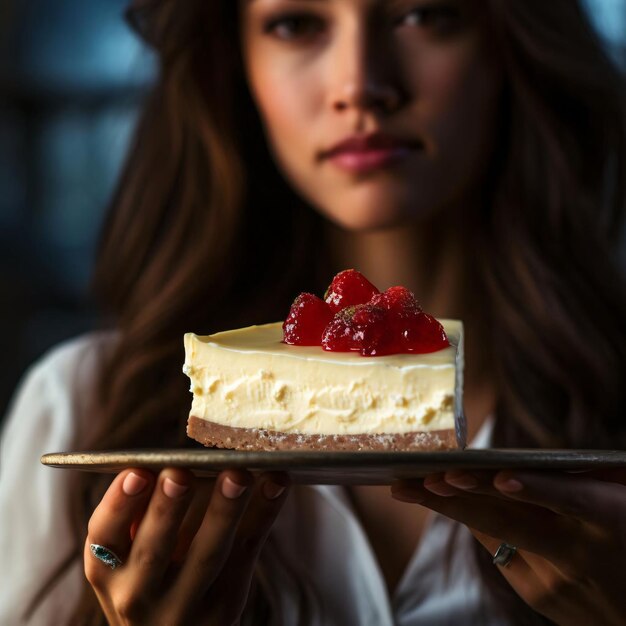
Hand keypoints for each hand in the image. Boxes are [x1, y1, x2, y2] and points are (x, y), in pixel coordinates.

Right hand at [85, 467, 289, 624]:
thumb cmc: (151, 575)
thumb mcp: (130, 554)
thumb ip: (146, 511)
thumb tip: (176, 456)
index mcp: (108, 568)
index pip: (104, 535)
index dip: (119, 503)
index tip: (138, 471)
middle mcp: (137, 594)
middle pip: (153, 551)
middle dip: (168, 509)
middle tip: (181, 473)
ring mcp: (183, 606)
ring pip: (206, 555)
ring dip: (224, 511)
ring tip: (237, 475)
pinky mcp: (224, 604)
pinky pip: (246, 552)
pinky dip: (263, 513)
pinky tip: (276, 483)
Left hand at [391, 468, 625, 625]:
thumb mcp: (623, 502)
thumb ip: (587, 481)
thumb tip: (536, 463)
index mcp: (609, 520)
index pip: (570, 501)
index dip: (536, 490)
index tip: (502, 478)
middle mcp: (577, 553)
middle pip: (512, 521)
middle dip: (462, 497)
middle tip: (420, 478)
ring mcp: (554, 581)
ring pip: (494, 535)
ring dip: (448, 507)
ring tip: (405, 487)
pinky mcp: (538, 596)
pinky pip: (498, 550)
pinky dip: (475, 521)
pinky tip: (443, 500)